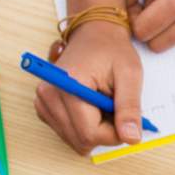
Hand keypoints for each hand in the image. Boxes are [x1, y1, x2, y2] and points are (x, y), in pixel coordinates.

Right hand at [36, 18, 145, 153]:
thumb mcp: (130, 74)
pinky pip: (68, 133)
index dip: (115, 134)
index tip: (128, 121)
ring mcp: (43, 102)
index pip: (90, 134)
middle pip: (81, 141)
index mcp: (68, 85)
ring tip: (104, 103)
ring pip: (75, 140)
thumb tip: (131, 138)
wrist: (95, 33)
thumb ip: (130, 108)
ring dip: (95, 130)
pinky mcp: (44, 107)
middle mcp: (48, 95)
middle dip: (105, 132)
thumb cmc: (112, 50)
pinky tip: (92, 107)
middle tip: (116, 108)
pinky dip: (84, 126)